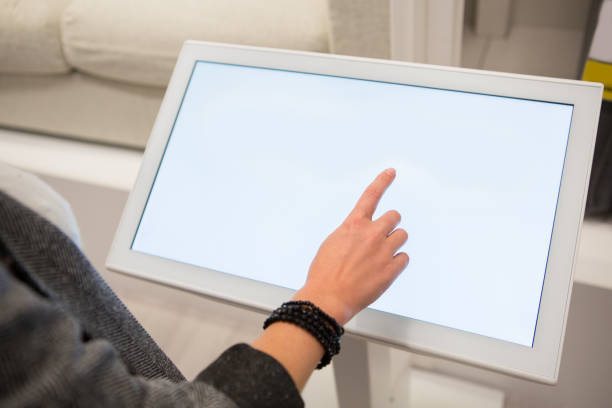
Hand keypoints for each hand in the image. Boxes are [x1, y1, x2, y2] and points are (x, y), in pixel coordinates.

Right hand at [294, 168, 408, 325]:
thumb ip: (351, 234)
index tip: (391, 172)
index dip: (382, 182)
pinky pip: (404, 258)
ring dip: (394, 242)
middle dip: (390, 224)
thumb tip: (361, 235)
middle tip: (382, 236)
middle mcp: (371, 234)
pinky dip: (396, 263)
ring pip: (402, 235)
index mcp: (353, 225)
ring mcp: (383, 251)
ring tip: (380, 256)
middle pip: (394, 216)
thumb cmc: (324, 273)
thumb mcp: (332, 243)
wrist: (328, 297)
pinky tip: (383, 270)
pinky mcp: (391, 269)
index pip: (371, 196)